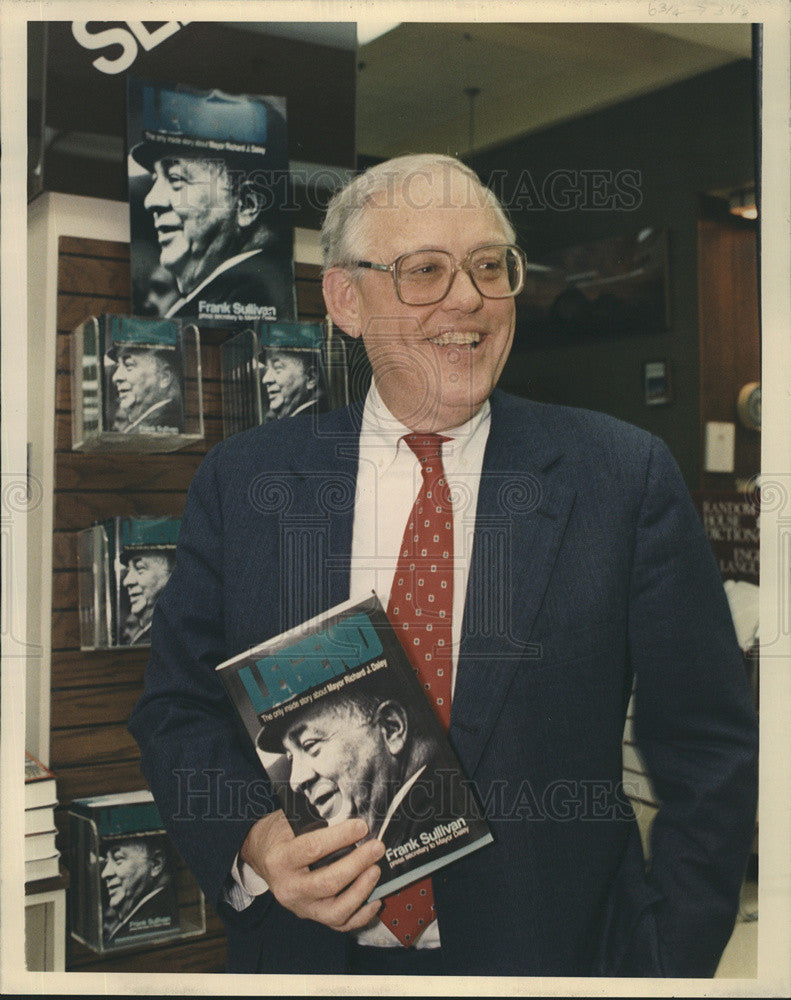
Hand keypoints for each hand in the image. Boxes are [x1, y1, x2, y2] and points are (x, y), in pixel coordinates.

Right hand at [240, 810, 384, 931]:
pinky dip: (361, 915)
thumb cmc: (280, 835)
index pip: (312, 849)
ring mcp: (301, 907)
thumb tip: (349, 813)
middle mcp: (289, 888)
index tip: (361, 827)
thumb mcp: (288, 821)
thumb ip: (314, 819)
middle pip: (327, 883)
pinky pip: (340, 924)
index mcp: (280, 860)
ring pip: (336, 911)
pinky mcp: (312, 917)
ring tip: (376, 870)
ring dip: (361, 890)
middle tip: (376, 848)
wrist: (263, 857)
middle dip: (357, 864)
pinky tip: (375, 899)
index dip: (340, 837)